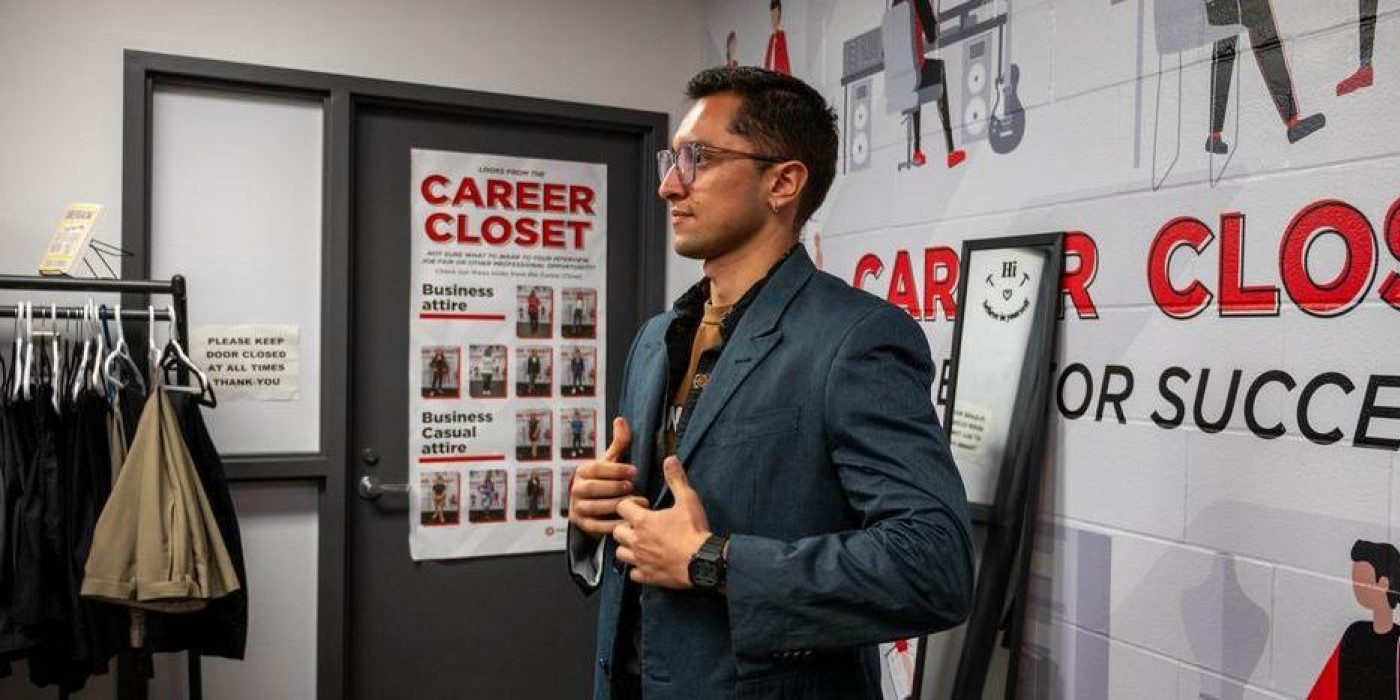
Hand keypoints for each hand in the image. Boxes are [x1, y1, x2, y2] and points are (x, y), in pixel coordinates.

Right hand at [568, 417, 638, 538]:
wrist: (591, 508)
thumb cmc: (605, 481)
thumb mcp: (611, 462)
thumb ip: (619, 443)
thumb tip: (621, 419)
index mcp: (583, 471)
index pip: (596, 468)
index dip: (616, 469)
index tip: (634, 471)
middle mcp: (576, 489)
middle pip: (594, 488)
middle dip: (615, 487)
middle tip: (633, 487)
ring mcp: (577, 508)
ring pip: (596, 507)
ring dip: (617, 505)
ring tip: (637, 502)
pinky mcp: (582, 525)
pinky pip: (597, 526)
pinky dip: (614, 524)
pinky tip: (629, 520)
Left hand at [613, 456, 710, 588]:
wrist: (703, 561)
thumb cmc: (694, 531)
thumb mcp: (688, 500)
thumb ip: (676, 479)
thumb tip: (670, 460)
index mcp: (643, 521)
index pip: (621, 507)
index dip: (630, 504)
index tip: (643, 506)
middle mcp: (637, 541)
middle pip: (616, 531)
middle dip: (625, 526)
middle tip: (640, 525)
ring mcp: (641, 560)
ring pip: (620, 553)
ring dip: (627, 547)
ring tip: (640, 543)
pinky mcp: (648, 576)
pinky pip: (633, 574)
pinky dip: (637, 568)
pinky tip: (647, 563)